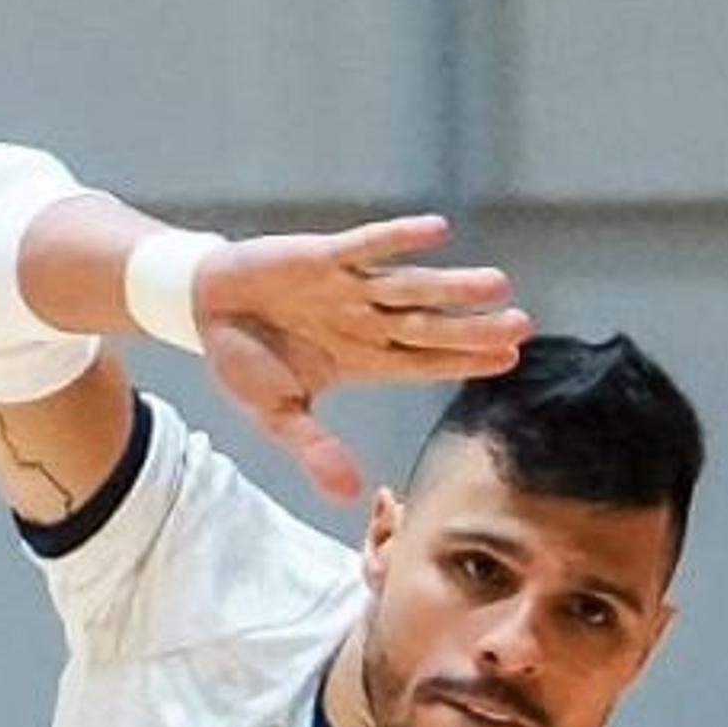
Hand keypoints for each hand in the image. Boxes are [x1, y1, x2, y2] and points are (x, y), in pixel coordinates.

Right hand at [194, 215, 533, 500]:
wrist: (203, 308)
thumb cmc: (243, 362)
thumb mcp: (275, 415)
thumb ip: (314, 450)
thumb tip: (349, 495)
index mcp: (360, 359)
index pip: (423, 362)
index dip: (464, 361)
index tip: (508, 361)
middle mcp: (365, 321)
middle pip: (429, 325)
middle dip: (473, 327)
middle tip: (524, 326)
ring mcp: (348, 287)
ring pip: (409, 286)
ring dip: (450, 286)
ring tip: (497, 285)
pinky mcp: (322, 256)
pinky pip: (366, 245)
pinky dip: (397, 238)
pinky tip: (437, 231)